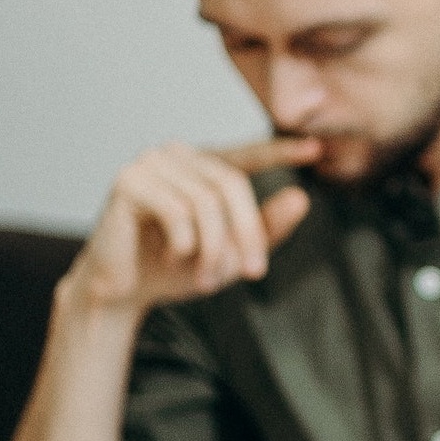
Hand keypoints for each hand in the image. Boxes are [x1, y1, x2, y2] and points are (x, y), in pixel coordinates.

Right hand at [67, 136, 321, 314]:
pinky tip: (173, 257)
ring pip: (206, 202)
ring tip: (207, 278)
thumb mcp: (229, 254)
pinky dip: (185, 245)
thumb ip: (264, 229)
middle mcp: (176, 155)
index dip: (280, 152)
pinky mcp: (128, 182)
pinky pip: (176, 211)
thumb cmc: (174, 268)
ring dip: (214, 248)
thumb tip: (300, 198)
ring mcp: (150, 164)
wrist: (122, 292)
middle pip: (231, 184)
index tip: (316, 148)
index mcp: (202, 166)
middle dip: (247, 233)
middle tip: (253, 273)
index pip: (247, 154)